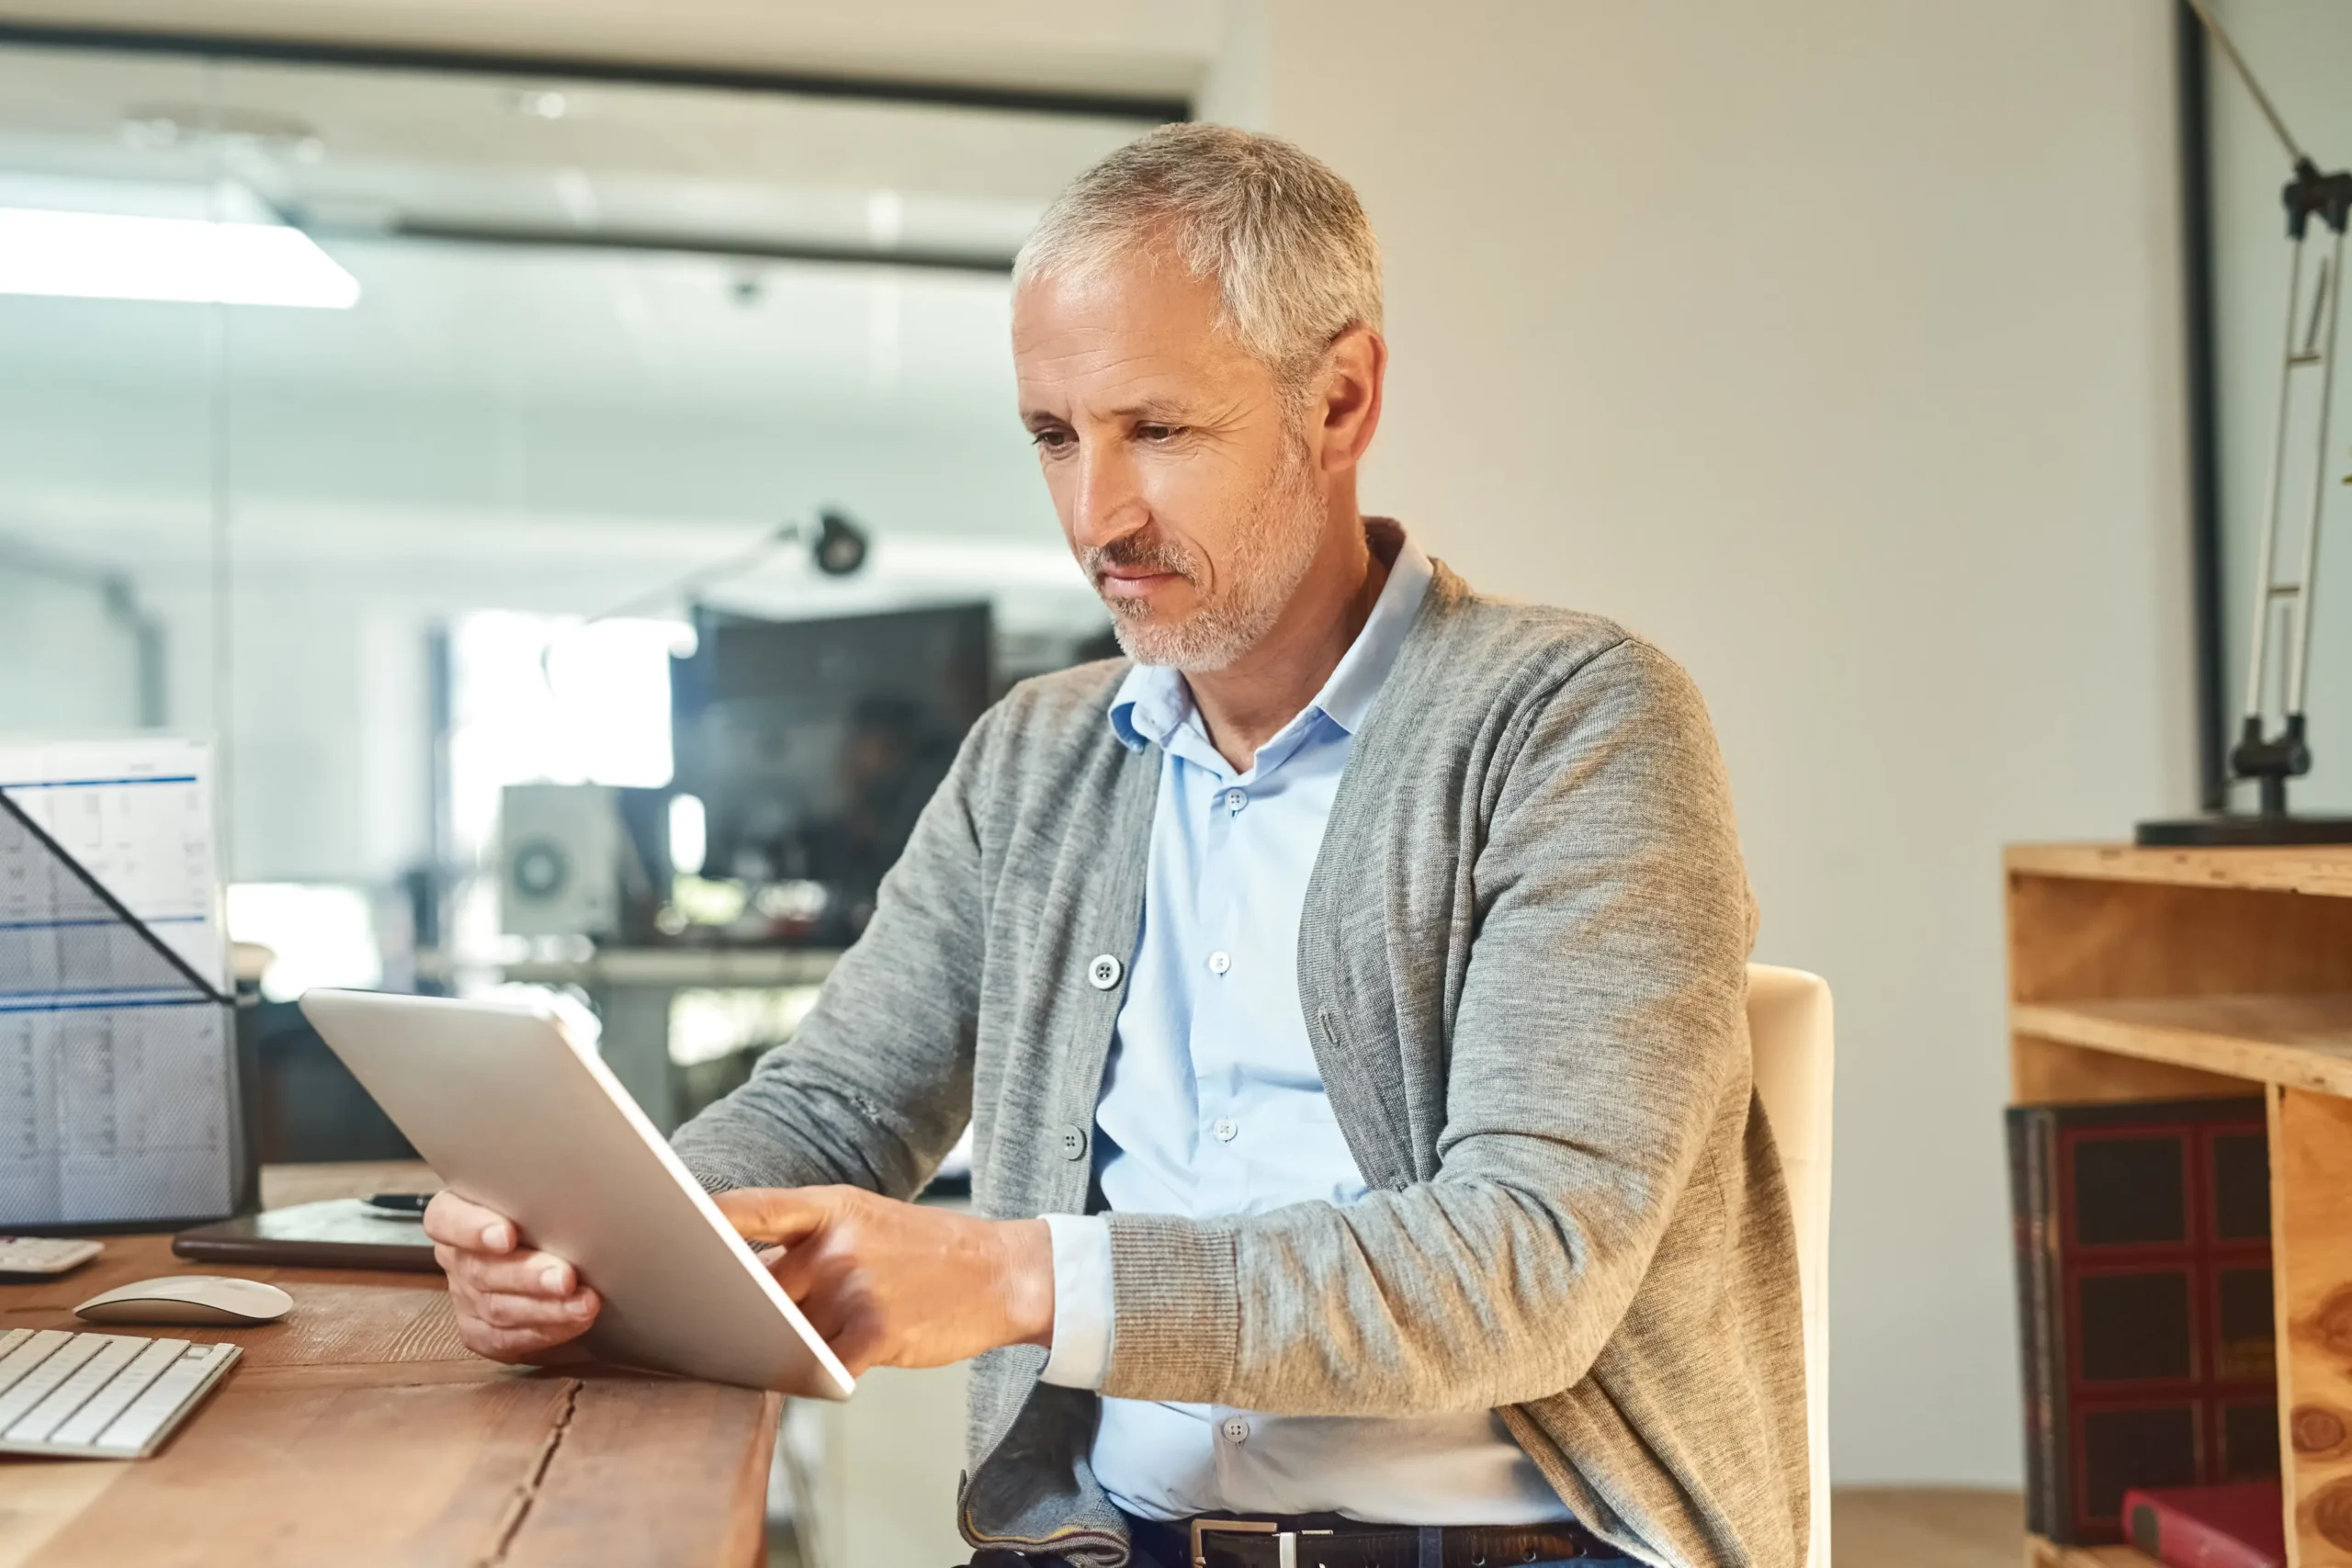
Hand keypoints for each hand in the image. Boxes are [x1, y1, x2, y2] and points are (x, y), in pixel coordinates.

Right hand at [422, 1191, 598, 1364]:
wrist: (557, 1256)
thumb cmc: (551, 1211)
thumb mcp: (542, 1191)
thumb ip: (547, 1185)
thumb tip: (584, 1155)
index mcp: (459, 1213)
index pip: (446, 1218)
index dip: (472, 1228)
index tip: (507, 1235)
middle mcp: (458, 1256)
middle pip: (481, 1269)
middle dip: (527, 1275)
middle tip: (566, 1276)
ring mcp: (466, 1297)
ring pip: (498, 1307)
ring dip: (545, 1308)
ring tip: (584, 1303)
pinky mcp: (480, 1331)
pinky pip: (507, 1338)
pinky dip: (545, 1331)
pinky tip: (574, 1322)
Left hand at [714, 1186, 1052, 1375]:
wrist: (1004, 1273)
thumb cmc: (929, 1253)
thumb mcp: (869, 1224)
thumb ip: (809, 1246)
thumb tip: (744, 1276)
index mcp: (833, 1208)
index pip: (751, 1209)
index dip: (701, 1219)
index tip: (658, 1225)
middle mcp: (837, 1244)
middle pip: (755, 1286)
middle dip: (733, 1308)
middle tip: (702, 1321)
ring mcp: (855, 1288)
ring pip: (784, 1332)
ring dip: (775, 1348)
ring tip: (775, 1349)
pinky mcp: (875, 1334)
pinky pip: (820, 1369)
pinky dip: (813, 1377)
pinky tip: (825, 1373)